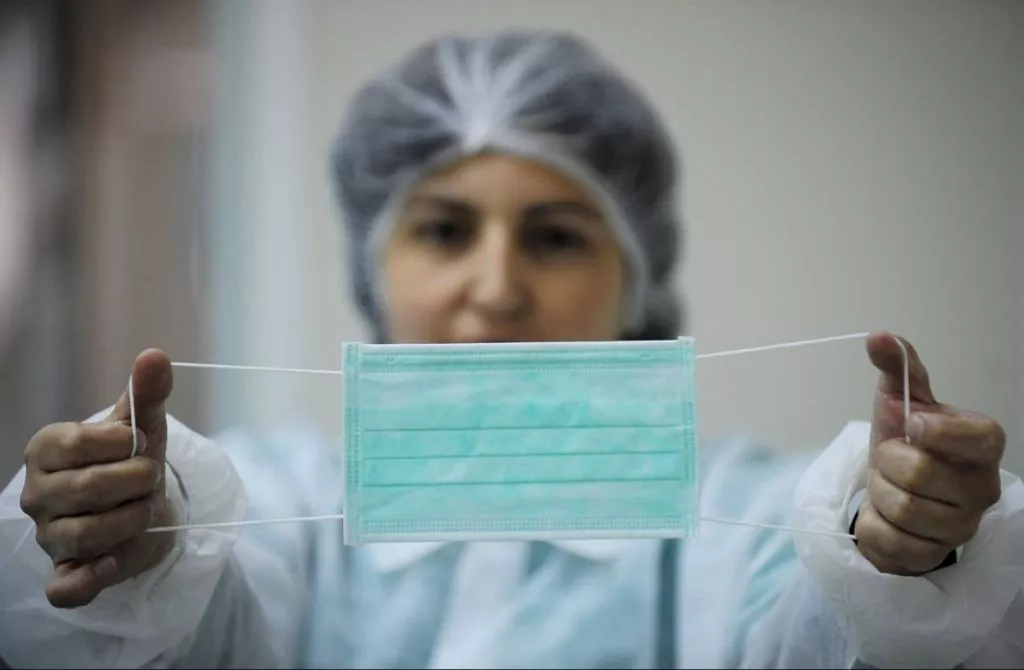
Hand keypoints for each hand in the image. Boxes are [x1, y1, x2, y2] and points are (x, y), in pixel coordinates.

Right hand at [20, 349, 175, 607]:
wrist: (145, 506)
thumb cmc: (133, 459)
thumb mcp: (143, 424)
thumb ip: (147, 392)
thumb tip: (154, 355)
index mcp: (47, 449)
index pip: (80, 442)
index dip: (124, 444)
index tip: (138, 444)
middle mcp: (36, 493)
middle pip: (87, 489)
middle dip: (136, 482)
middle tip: (149, 479)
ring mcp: (46, 536)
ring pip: (87, 535)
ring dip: (133, 520)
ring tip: (143, 510)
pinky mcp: (64, 573)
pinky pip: (65, 587)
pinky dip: (90, 579)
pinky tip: (112, 562)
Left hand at [855, 332, 1004, 574]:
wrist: (891, 491)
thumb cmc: (904, 442)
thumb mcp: (899, 401)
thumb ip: (897, 368)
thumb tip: (877, 336)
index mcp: (982, 445)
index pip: (980, 437)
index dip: (938, 430)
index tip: (911, 424)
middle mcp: (983, 488)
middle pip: (920, 473)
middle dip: (888, 463)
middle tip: (890, 461)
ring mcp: (962, 526)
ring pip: (903, 509)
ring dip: (880, 494)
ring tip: (890, 487)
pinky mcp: (933, 556)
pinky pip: (889, 539)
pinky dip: (874, 524)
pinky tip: (886, 516)